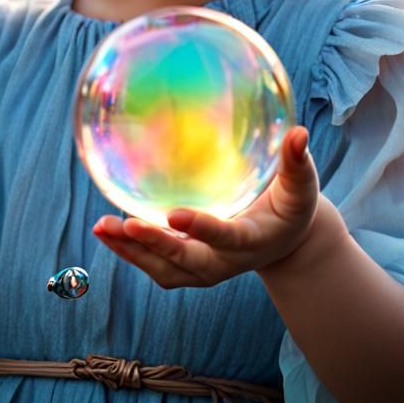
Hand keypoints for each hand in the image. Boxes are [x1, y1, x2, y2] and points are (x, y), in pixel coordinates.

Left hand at [93, 125, 333, 288]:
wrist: (283, 242)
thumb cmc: (291, 206)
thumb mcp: (301, 187)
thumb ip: (298, 163)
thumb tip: (299, 133)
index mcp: (252, 241)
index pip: (226, 238)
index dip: (202, 228)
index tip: (174, 214)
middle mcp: (225, 262)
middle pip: (186, 261)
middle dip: (155, 245)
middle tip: (127, 223)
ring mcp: (203, 268)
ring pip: (164, 269)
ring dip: (131, 251)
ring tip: (101, 227)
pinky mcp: (186, 266)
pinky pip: (154, 264)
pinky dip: (129, 250)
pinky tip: (106, 229)